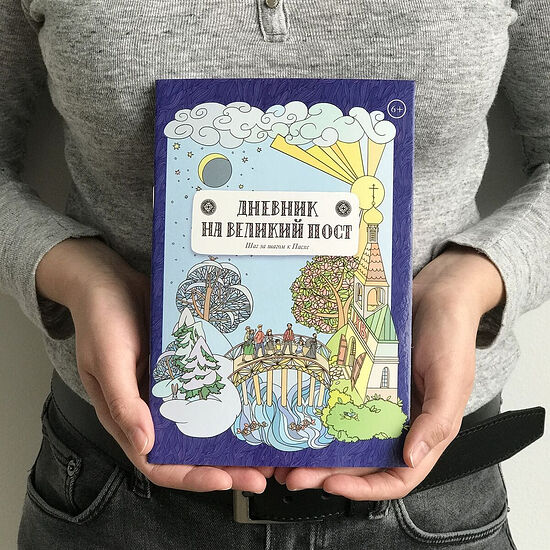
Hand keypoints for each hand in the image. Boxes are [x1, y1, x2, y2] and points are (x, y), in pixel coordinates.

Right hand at [36, 237, 273, 492]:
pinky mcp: (183, 367)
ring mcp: (169, 388)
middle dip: (223, 465)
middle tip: (261, 472)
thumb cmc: (101, 317)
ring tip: (266, 446)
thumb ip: (123, 402)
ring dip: (231, 438)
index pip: (157, 461)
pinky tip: (253, 404)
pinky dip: (227, 402)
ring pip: (202, 423)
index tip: (226, 480)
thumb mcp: (107, 359)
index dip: (191, 476)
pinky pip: (207, 390)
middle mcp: (150, 408)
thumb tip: (145, 443)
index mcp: (126, 415)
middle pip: (188, 449)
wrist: (110, 278)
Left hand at [273, 244, 504, 498]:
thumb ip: (438, 423)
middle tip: (294, 473)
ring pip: (344, 434)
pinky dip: (320, 412)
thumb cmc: (452, 336)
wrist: (435, 294)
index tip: (331, 484)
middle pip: (361, 460)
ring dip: (317, 448)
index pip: (396, 475)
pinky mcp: (361, 380)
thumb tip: (411, 458)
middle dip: (327, 472)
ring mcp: (377, 400)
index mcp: (424, 430)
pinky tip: (298, 415)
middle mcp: (397, 420)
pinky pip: (338, 400)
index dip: (365, 489)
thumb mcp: (451, 380)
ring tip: (285, 454)